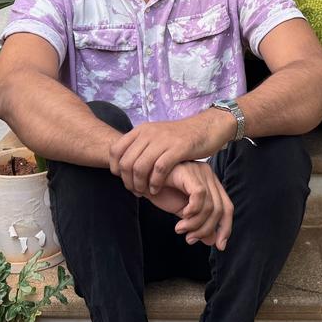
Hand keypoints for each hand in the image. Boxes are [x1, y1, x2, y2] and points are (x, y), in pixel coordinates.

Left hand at [110, 109, 235, 195]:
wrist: (205, 128)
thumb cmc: (180, 137)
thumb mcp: (156, 135)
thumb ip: (141, 146)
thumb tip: (123, 162)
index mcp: (142, 130)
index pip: (116, 149)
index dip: (115, 168)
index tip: (122, 179)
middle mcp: (149, 133)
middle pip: (126, 162)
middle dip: (127, 181)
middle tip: (135, 191)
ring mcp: (163, 140)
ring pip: (140, 167)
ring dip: (140, 185)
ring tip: (145, 193)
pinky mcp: (178, 149)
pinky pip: (159, 170)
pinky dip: (155, 183)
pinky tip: (157, 189)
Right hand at [148, 160, 233, 248]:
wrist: (140, 180)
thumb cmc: (161, 192)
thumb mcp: (182, 213)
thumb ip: (198, 224)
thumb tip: (213, 241)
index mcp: (210, 183)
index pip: (227, 207)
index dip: (226, 228)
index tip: (219, 246)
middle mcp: (208, 175)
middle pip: (221, 209)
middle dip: (206, 229)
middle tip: (190, 239)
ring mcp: (200, 172)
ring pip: (210, 206)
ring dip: (195, 224)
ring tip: (179, 229)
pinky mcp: (189, 172)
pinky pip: (199, 196)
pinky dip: (192, 211)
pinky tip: (181, 216)